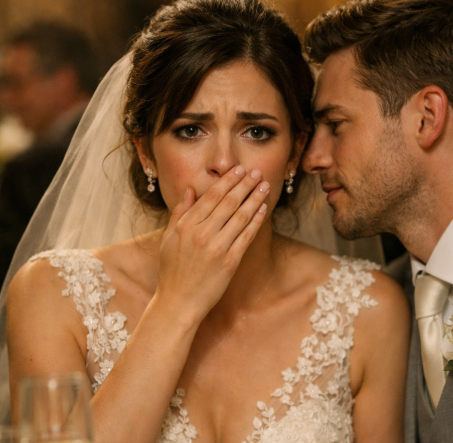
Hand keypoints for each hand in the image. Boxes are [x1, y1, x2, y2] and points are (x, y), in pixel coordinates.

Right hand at [156, 165, 269, 319]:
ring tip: (264, 186)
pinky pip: (246, 237)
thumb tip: (189, 189)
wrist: (179, 302)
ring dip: (254, 199)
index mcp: (186, 226)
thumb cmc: (171, 270)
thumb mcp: (168, 238)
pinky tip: (263, 209)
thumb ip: (180, 212)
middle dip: (245, 184)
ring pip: (240, 217)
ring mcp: (217, 248)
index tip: (239, 169)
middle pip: (228, 202)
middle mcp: (202, 234)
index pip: (211, 196)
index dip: (227, 181)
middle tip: (257, 172)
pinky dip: (256, 222)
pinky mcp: (230, 262)